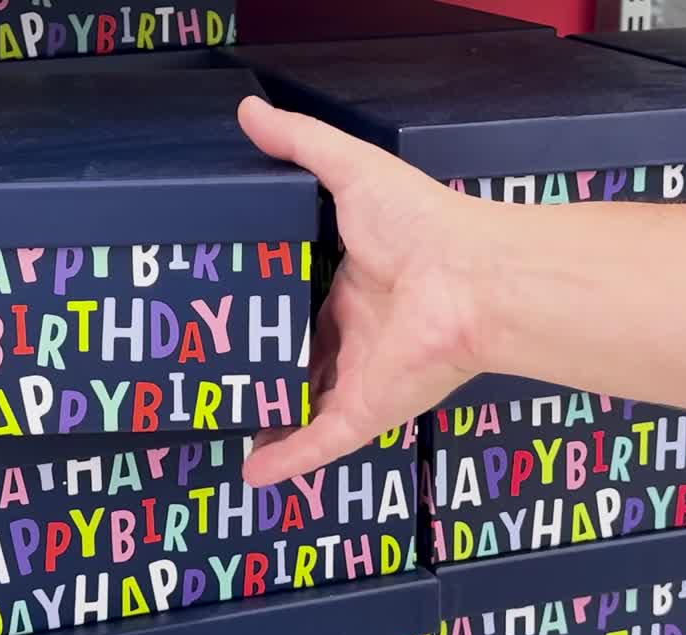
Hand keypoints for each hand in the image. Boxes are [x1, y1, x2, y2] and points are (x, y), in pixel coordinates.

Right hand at [237, 96, 491, 486]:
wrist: (473, 279)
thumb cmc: (420, 224)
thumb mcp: (351, 171)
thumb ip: (300, 144)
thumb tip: (247, 109)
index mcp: (355, 286)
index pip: (305, 304)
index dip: (271, 310)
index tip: (229, 314)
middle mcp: (357, 336)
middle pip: (302, 359)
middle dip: (265, 369)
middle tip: (212, 373)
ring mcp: (360, 378)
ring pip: (305, 409)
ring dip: (271, 422)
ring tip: (224, 430)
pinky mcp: (364, 411)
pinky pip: (318, 444)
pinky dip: (286, 462)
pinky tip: (250, 475)